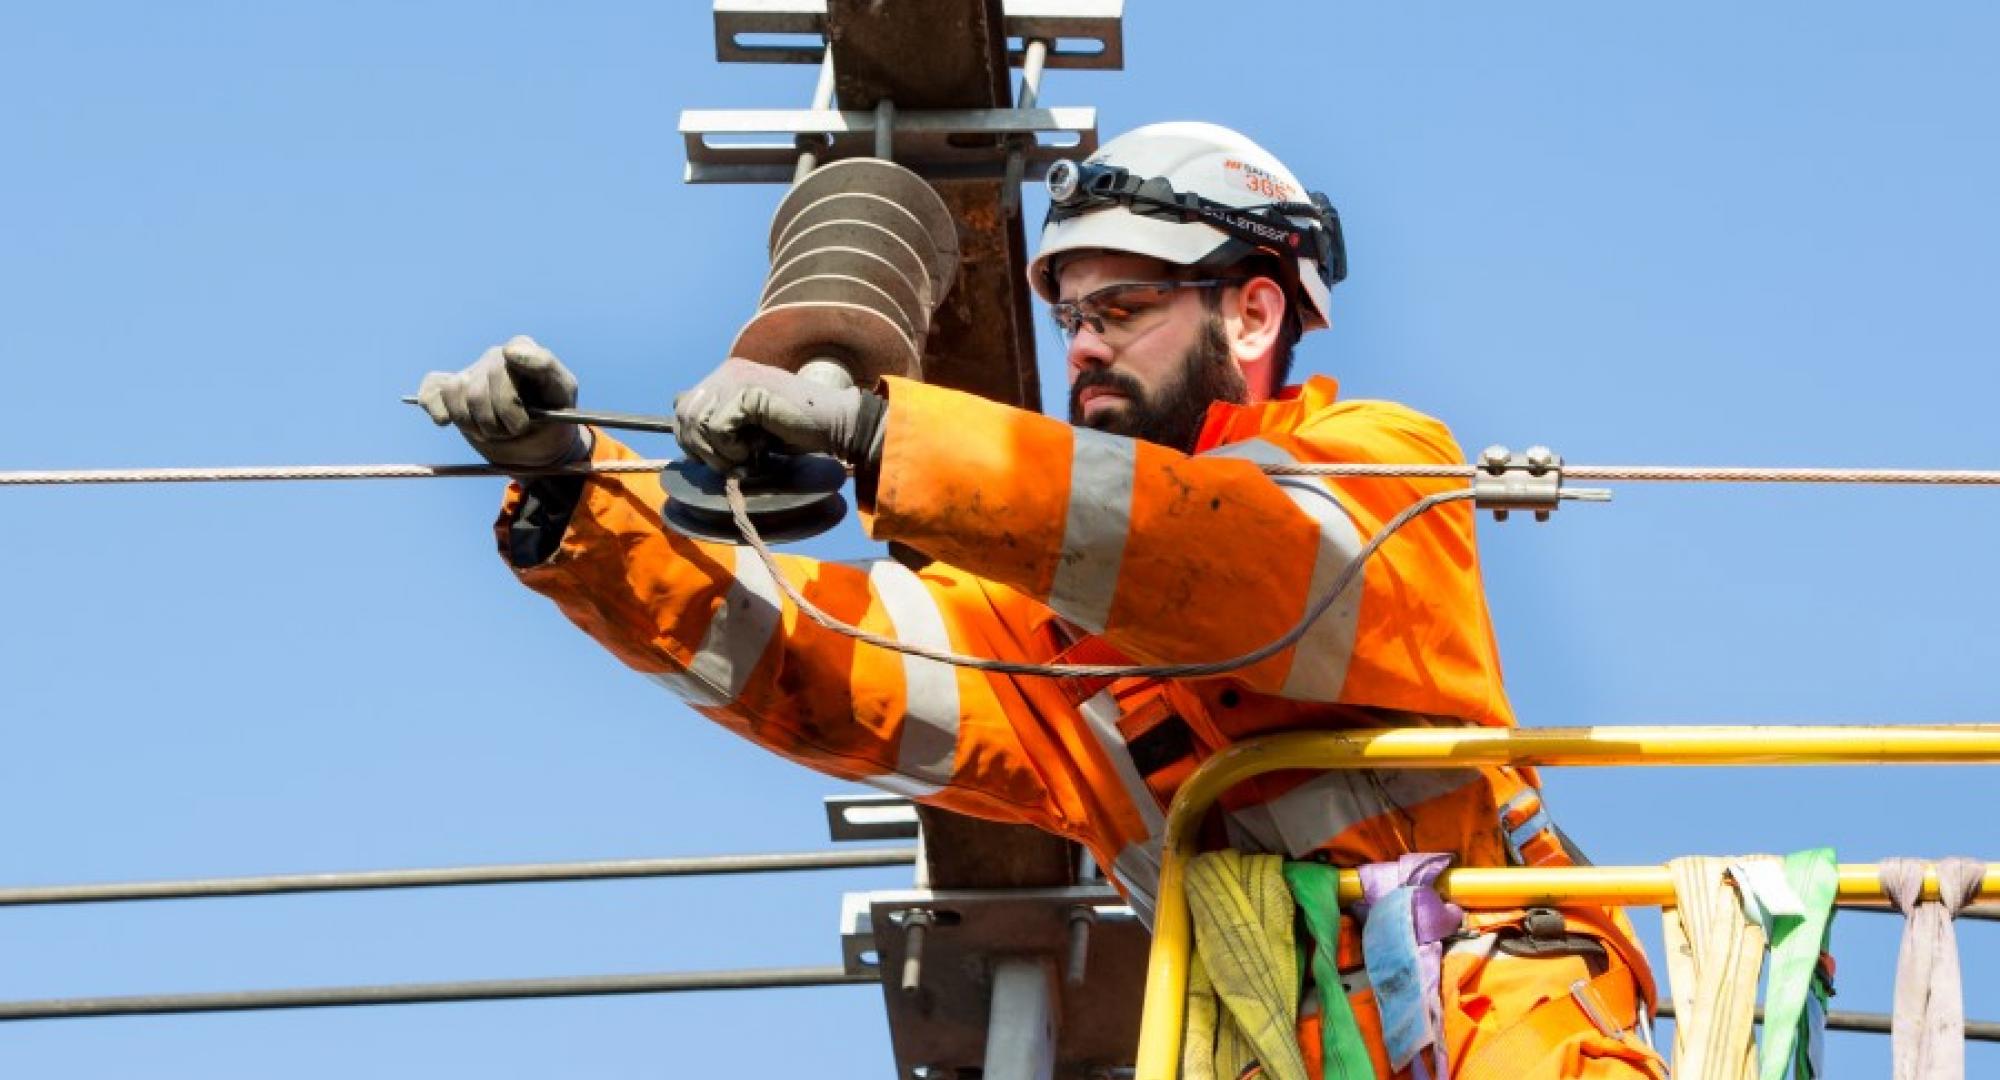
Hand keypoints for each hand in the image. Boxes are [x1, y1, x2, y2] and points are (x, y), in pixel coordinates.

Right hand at [418, 336, 586, 468]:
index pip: (510, 357)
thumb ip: (545, 367)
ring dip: (475, 425)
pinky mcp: (449, 390)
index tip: (520, 409)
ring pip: (455, 394)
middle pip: (478, 392)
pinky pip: (431, 393)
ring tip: (495, 430)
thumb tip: (509, 350)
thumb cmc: (554, 417)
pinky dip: (439, 412)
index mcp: (524, 351)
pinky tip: (451, 422)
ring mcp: (470, 372)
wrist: (539, 443)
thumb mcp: (562, 395)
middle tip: (516, 431)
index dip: (510, 395)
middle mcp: (495, 358)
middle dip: (498, 423)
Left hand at [673, 358, 882, 473]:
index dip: (691, 439)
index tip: (717, 458)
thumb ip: (720, 423)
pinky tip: (756, 448)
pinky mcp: (747, 392)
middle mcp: (727, 371)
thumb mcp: (749, 427)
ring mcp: (736, 378)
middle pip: (683, 415)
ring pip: (699, 423)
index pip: (682, 408)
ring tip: (746, 456)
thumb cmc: (796, 430)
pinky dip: (733, 448)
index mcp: (726, 375)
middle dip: (702, 449)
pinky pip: (718, 428)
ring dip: (719, 452)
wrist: (834, 424)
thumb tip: (684, 430)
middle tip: (732, 462)